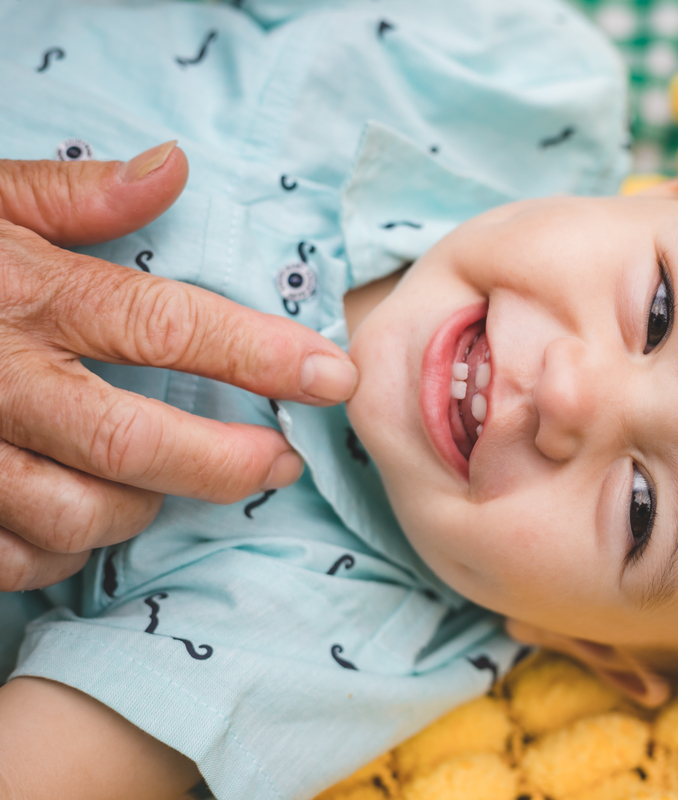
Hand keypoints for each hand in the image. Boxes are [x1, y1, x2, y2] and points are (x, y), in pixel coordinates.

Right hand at [0, 143, 358, 590]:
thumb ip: (72, 194)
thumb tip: (171, 168)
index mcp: (24, 294)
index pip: (163, 327)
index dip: (259, 356)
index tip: (331, 376)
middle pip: (131, 443)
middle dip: (223, 463)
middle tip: (278, 462)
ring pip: (73, 513)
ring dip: (140, 509)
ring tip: (171, 483)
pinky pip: (11, 556)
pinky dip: (59, 549)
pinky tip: (81, 515)